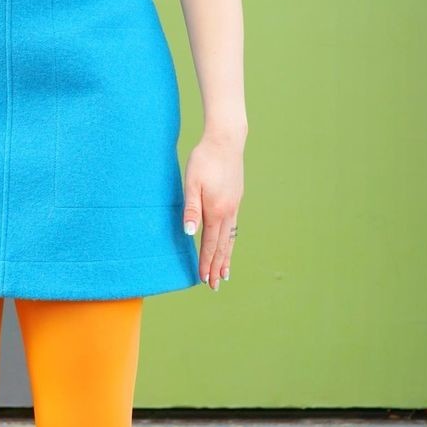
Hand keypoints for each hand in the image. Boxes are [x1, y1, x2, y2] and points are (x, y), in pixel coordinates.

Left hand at [181, 132, 244, 289]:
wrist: (226, 140)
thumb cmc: (204, 160)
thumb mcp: (192, 183)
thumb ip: (191, 209)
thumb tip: (190, 233)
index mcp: (216, 211)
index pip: (209, 244)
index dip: (206, 263)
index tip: (203, 280)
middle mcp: (228, 212)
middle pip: (222, 246)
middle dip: (217, 267)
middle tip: (215, 286)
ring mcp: (235, 206)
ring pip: (230, 238)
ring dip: (226, 258)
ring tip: (225, 274)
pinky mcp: (236, 199)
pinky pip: (233, 228)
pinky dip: (230, 242)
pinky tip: (228, 245)